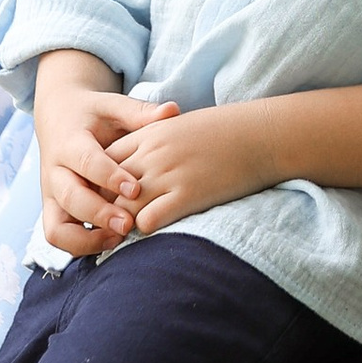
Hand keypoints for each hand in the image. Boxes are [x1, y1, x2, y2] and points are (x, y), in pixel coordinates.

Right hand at [34, 54, 176, 255]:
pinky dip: (81, 247)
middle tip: (129, 223)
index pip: (86, 161)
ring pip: (57, 227)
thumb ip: (140, 112)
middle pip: (70, 198)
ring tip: (120, 239)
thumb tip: (173, 110)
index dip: (109, 177)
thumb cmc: (93, 114)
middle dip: (99, 214)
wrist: (58, 117)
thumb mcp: (112, 106)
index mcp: (69, 142)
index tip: (136, 189)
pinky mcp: (53, 211)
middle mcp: (56, 172)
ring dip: (86, 239)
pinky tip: (112, 242)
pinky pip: (59, 237)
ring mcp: (52, 195)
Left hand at [105, 102, 280, 236]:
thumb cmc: (225, 130)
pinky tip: (153, 231)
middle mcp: (152, 154)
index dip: (99, 182)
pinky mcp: (187, 195)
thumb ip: (155, 140)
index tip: (103, 196)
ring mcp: (168, 174)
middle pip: (106, 186)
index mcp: (149, 133)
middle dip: (102, 207)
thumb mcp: (180, 126)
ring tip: (123, 236)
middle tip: (104, 224)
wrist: (262, 134)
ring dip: (121, 224)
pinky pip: (148, 220)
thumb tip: (140, 160)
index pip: (103, 160)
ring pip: (121, 207)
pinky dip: (144, 230)